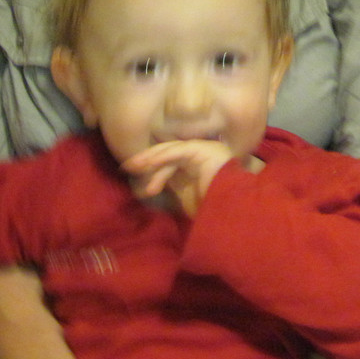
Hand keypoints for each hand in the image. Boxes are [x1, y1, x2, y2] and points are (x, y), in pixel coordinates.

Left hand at [121, 140, 235, 215]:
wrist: (232, 209)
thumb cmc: (212, 207)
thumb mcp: (186, 197)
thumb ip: (173, 186)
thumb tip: (152, 182)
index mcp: (195, 165)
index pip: (169, 160)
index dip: (151, 165)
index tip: (133, 173)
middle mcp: (198, 154)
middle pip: (167, 151)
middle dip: (146, 158)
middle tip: (127, 166)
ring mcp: (202, 149)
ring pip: (170, 150)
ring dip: (151, 159)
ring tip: (135, 167)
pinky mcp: (202, 149)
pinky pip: (178, 150)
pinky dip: (163, 156)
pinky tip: (150, 164)